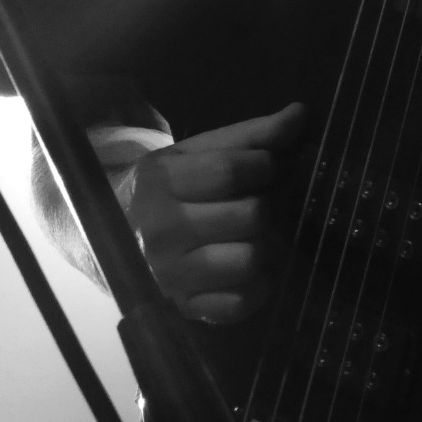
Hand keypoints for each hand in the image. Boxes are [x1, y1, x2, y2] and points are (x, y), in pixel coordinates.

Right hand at [127, 102, 306, 323]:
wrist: (121, 230)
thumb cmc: (173, 185)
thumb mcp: (200, 151)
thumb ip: (251, 135)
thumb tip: (301, 113)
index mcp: (163, 180)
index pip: (232, 170)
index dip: (263, 165)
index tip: (262, 168)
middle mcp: (162, 229)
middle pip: (250, 216)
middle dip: (264, 206)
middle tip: (254, 203)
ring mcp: (172, 274)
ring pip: (250, 260)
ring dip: (262, 245)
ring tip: (249, 235)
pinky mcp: (186, 308)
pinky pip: (241, 303)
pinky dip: (255, 287)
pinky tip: (244, 270)